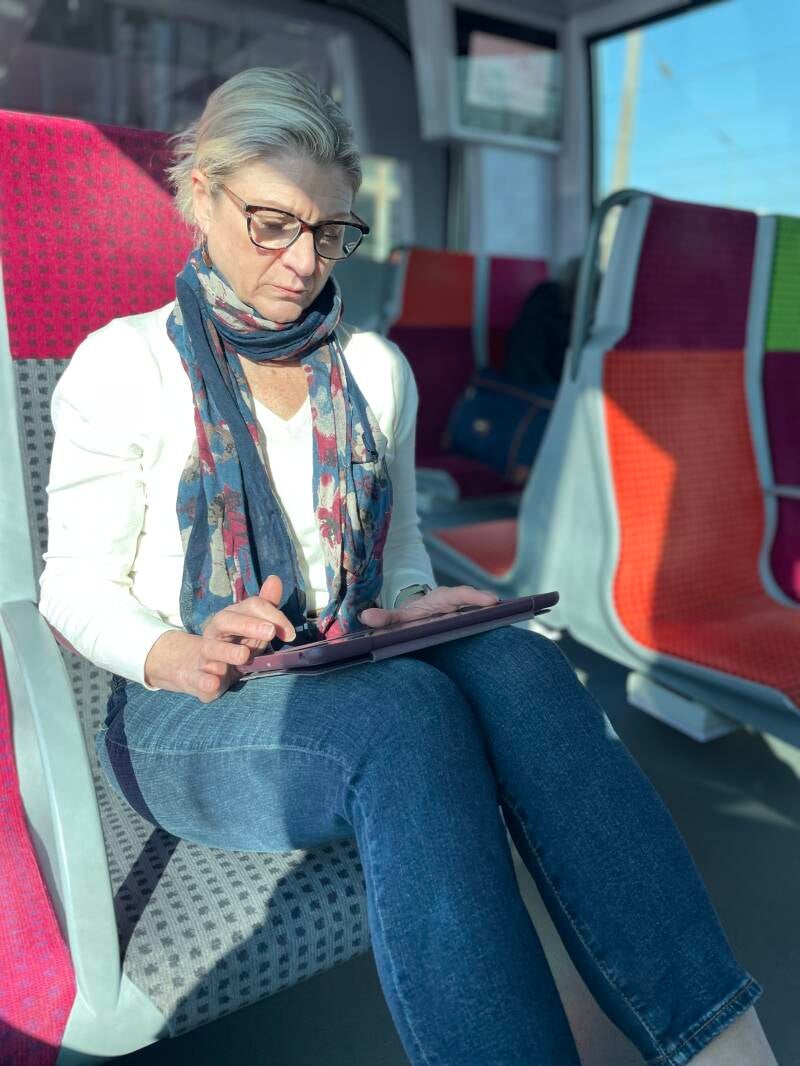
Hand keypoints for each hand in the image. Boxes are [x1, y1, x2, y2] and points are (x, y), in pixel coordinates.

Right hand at [144, 575, 295, 701]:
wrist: (199, 669)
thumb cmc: (234, 645)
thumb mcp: (252, 627)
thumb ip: (265, 607)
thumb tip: (275, 579)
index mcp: (231, 618)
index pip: (250, 607)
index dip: (272, 616)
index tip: (290, 634)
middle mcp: (215, 633)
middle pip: (225, 620)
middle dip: (248, 624)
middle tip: (269, 633)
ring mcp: (205, 655)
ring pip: (210, 649)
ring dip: (227, 651)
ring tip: (243, 656)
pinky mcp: (198, 677)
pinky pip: (198, 677)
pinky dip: (205, 679)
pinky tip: (214, 682)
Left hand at [358, 584, 498, 629]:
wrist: (419, 618)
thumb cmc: (412, 617)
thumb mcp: (399, 618)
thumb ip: (385, 618)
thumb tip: (366, 616)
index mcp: (443, 599)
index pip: (461, 594)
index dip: (475, 595)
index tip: (491, 600)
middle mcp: (458, 604)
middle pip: (478, 602)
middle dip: (489, 604)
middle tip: (502, 608)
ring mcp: (466, 614)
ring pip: (482, 614)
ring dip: (494, 618)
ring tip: (508, 623)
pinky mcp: (470, 625)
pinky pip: (482, 625)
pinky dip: (492, 630)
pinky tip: (502, 641)